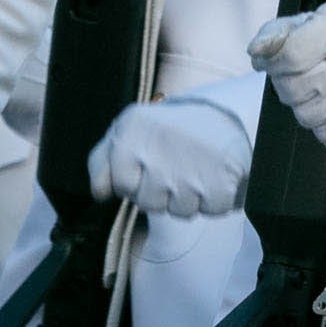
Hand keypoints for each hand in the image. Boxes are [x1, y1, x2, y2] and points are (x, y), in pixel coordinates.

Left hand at [87, 98, 250, 216]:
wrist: (226, 115)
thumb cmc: (170, 129)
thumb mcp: (128, 130)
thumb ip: (102, 161)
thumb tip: (99, 194)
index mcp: (129, 131)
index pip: (121, 185)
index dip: (137, 181)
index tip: (150, 163)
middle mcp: (156, 147)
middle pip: (149, 203)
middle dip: (163, 192)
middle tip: (178, 165)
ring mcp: (189, 168)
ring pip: (180, 211)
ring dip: (191, 196)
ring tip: (197, 168)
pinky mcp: (220, 182)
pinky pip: (211, 210)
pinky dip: (217, 197)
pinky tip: (216, 174)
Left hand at [247, 1, 325, 149]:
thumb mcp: (324, 19)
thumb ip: (282, 29)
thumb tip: (256, 50)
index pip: (286, 54)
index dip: (273, 59)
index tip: (277, 58)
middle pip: (289, 87)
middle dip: (289, 81)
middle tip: (307, 73)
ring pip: (301, 113)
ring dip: (305, 103)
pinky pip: (321, 133)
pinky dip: (323, 123)